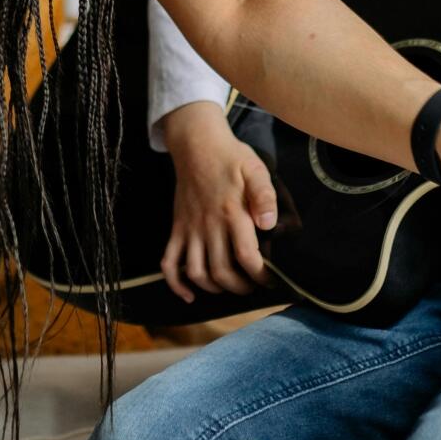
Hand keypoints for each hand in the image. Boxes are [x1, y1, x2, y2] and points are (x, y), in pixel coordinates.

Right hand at [158, 104, 277, 302]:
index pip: (246, 257)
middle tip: (253, 287)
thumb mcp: (255, 169)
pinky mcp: (177, 228)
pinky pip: (169, 262)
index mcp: (232, 212)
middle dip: (241, 287)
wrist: (196, 144)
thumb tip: (269, 224)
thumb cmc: (231, 157)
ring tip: (229, 288)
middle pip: (222, 272)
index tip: (271, 280)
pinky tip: (189, 295)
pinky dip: (176, 284)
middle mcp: (209, 225)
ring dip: (214, 288)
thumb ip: (264, 196)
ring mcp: (189, 229)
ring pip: (197, 272)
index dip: (260, 276)